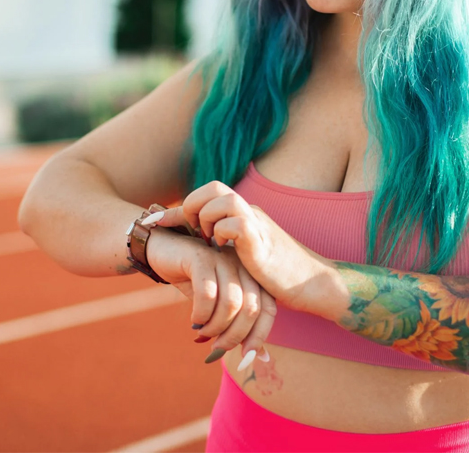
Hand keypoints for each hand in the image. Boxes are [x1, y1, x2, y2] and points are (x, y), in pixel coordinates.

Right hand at [145, 225, 276, 359]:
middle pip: (251, 308)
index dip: (259, 336)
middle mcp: (243, 266)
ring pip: (231, 303)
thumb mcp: (219, 306)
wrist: (165, 250)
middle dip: (234, 335)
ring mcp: (223, 259)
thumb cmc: (196, 282)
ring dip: (216, 327)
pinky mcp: (202, 258)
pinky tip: (195, 319)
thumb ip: (240, 328)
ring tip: (204, 332)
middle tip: (217, 346)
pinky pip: (207, 294)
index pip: (267, 310)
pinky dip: (201, 314)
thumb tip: (262, 359)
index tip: (244, 355)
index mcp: (252, 276)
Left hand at [148, 180, 332, 314]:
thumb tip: (201, 254)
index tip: (153, 222)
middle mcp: (250, 212)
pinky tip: (223, 250)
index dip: (178, 208)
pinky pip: (234, 223)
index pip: (208, 194)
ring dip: (206, 219)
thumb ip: (228, 250)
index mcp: (244, 214)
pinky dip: (222, 234)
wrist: (315, 284)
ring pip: (221, 198)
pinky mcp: (262, 243)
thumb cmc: (280, 276)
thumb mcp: (246, 258)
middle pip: (212, 186)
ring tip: (209, 242)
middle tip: (192, 234)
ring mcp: (257, 224)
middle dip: (192, 206)